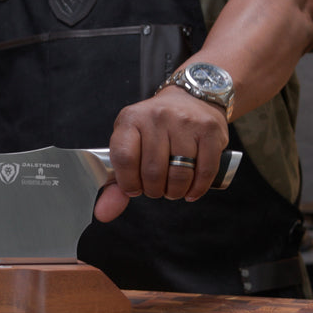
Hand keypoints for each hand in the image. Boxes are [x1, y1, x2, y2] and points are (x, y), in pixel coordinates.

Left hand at [95, 87, 229, 221]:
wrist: (192, 98)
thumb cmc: (155, 129)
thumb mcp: (131, 146)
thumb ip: (115, 183)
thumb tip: (103, 213)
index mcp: (131, 119)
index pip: (124, 158)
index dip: (128, 182)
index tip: (134, 188)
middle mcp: (157, 117)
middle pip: (153, 171)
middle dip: (154, 190)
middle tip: (157, 189)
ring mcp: (185, 122)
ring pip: (179, 174)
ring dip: (176, 191)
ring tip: (173, 189)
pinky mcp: (210, 130)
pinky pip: (204, 171)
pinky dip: (197, 188)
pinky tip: (191, 190)